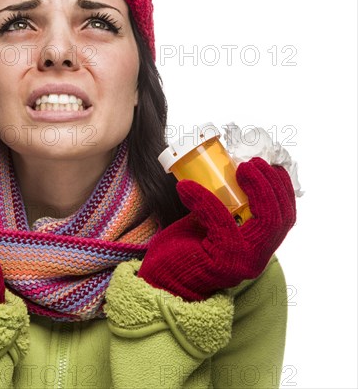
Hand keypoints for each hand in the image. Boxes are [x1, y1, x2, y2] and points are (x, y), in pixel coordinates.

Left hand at [137, 157, 295, 300]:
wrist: (160, 281)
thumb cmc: (182, 251)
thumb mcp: (207, 223)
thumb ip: (220, 207)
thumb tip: (221, 172)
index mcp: (257, 247)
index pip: (284, 218)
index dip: (281, 189)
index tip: (268, 165)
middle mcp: (256, 257)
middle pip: (281, 218)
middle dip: (271, 184)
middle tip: (251, 163)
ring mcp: (242, 261)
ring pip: (265, 220)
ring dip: (256, 188)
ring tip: (238, 167)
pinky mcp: (221, 260)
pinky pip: (220, 222)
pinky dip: (204, 199)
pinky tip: (186, 187)